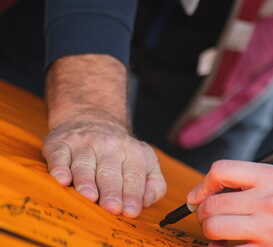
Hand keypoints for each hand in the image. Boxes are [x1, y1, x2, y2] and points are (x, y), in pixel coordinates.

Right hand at [43, 54, 166, 216]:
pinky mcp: (60, 144)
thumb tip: (146, 203)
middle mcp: (109, 146)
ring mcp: (83, 144)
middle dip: (112, 191)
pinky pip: (59, 156)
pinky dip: (60, 168)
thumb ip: (154, 185)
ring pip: (84, 166)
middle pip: (109, 172)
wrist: (92, 119)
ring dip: (87, 182)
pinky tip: (62, 180)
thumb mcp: (147, 163)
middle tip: (112, 208)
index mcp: (133, 153)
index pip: (133, 176)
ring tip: (90, 197)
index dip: (132, 195)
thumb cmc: (121, 153)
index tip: (130, 211)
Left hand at [188, 160, 272, 246]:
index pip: (222, 171)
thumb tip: (216, 188)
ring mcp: (269, 229)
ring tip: (219, 232)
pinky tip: (229, 246)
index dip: (204, 184)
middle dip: (204, 212)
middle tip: (208, 215)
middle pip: (213, 204)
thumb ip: (255, 181)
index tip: (200, 194)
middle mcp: (270, 201)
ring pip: (215, 229)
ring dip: (212, 232)